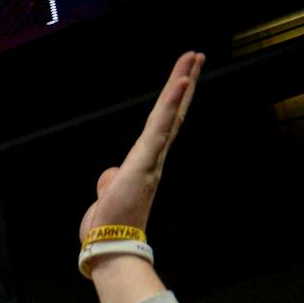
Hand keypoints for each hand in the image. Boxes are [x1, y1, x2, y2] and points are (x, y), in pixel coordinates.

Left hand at [79, 51, 201, 244]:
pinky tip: (181, 83)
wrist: (111, 246)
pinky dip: (171, 104)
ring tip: (193, 59)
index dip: (172, 102)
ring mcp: (151, 158)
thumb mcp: (107, 195)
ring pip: (168, 114)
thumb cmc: (110, 225)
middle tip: (196, 56)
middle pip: (171, 114)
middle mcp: (153, 158)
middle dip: (183, 84)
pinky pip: (160, 128)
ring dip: (180, 85)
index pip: (161, 126)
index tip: (183, 78)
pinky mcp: (145, 161)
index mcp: (145, 163)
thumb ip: (111, 180)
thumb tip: (110, 175)